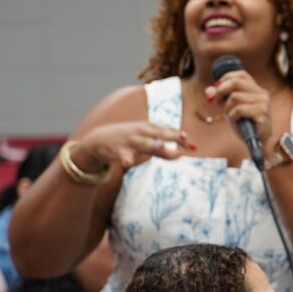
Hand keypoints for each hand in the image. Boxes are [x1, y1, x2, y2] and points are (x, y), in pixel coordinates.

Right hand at [76, 122, 192, 170]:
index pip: (169, 130)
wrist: (97, 139)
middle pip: (160, 134)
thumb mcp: (146, 142)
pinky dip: (125, 159)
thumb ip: (163, 149)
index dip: (181, 138)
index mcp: (149, 128)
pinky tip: (128, 163)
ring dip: (153, 145)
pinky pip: (122, 155)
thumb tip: (180, 154)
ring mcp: (129, 140)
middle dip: (173, 136)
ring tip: (162, 148)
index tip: (194, 147)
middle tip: (185, 141)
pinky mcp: (117, 150)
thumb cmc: (128, 140)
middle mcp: (141, 132)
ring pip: (144, 143)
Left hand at [205, 70, 273, 143]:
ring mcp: (263, 102)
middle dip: (221, 90)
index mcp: (256, 90)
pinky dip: (232, 115)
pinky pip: (239, 109)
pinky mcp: (262, 113)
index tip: (217, 86)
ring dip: (227, 108)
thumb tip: (208, 90)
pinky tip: (236, 121)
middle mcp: (261, 93)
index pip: (242, 74)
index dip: (226, 77)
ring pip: (235, 97)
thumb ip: (221, 99)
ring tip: (231, 116)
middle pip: (236, 82)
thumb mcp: (230, 110)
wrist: (258, 142)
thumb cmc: (245, 125)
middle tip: (214, 100)